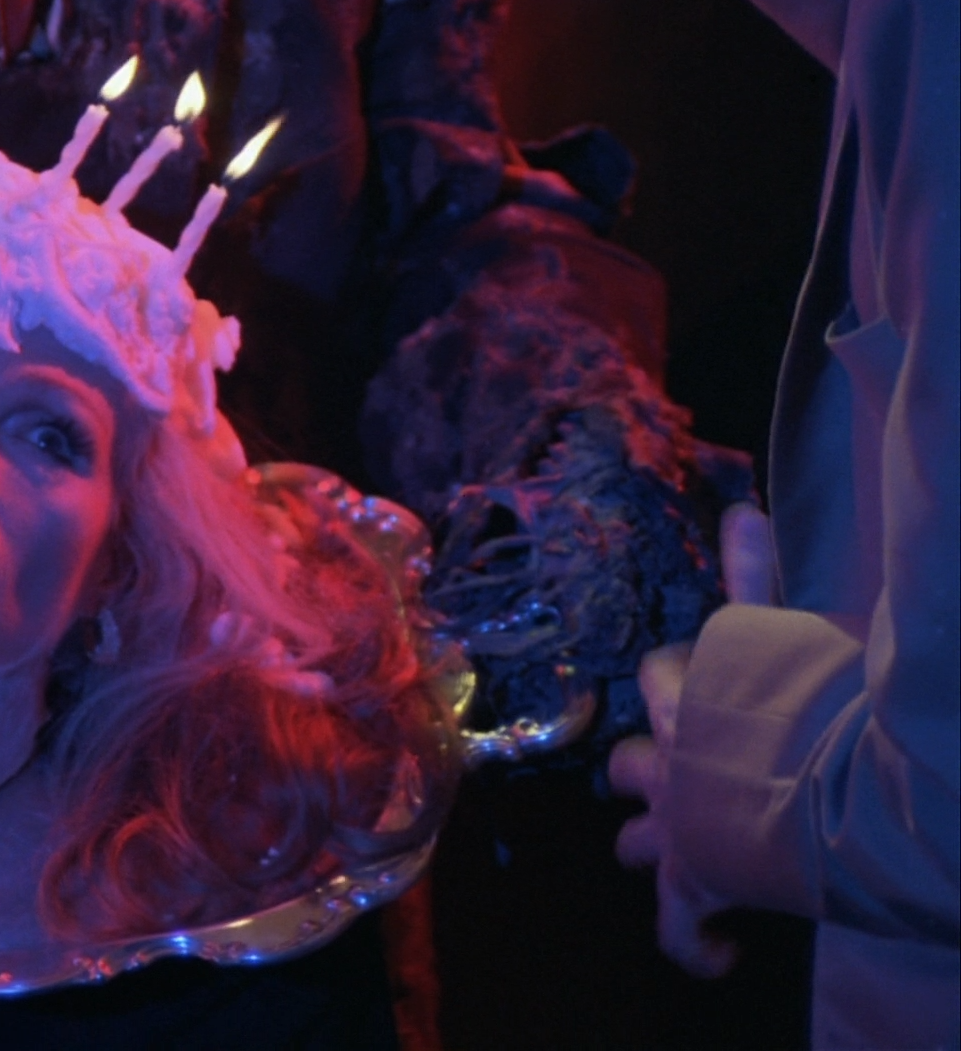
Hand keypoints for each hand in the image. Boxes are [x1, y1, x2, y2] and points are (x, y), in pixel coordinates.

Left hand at [606, 503, 769, 976]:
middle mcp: (670, 763)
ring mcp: (675, 831)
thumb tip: (741, 508)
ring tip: (678, 852)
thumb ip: (756, 577)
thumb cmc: (815, 707)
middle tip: (669, 777)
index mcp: (691, 702)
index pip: (664, 675)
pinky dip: (699, 944)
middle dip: (648, 769)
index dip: (681, 679)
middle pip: (630, 762)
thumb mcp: (787, 631)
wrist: (828, 788)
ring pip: (636, 840)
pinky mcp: (695, 890)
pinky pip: (682, 932)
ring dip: (653, 842)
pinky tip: (720, 950)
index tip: (696, 683)